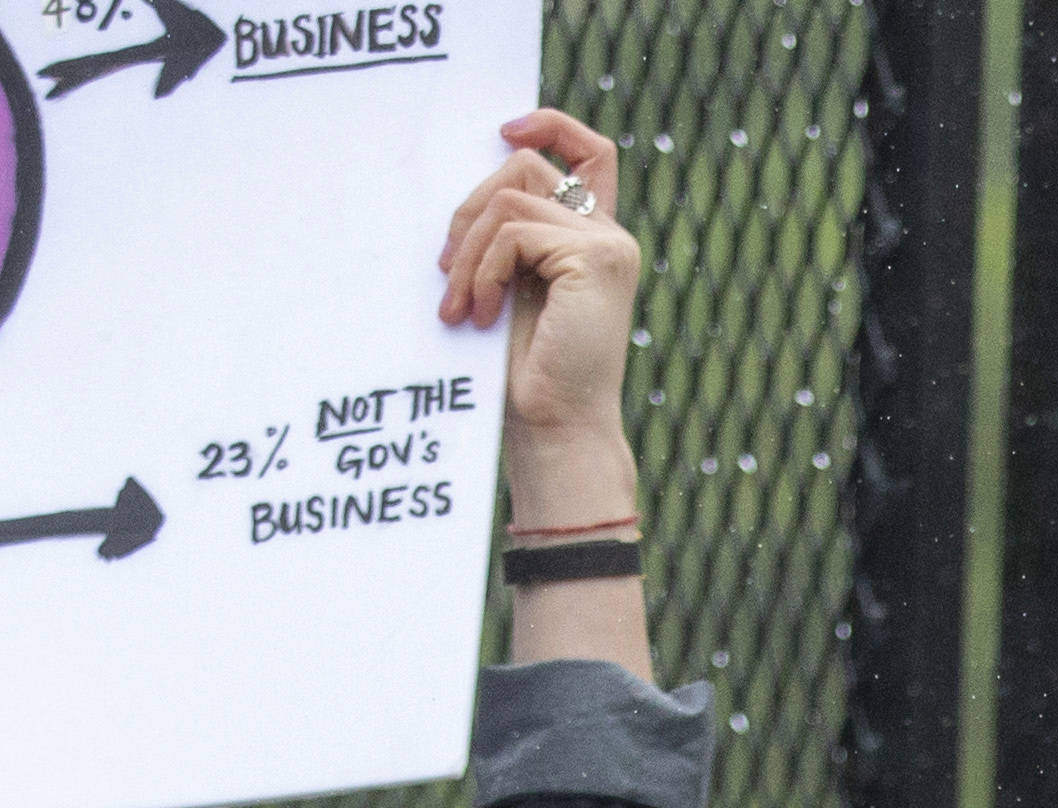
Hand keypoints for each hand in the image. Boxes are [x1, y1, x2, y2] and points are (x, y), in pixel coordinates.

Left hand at [442, 112, 644, 505]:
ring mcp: (608, 246)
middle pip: (527, 166)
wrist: (556, 432)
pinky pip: (513, 231)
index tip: (503, 131)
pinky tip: (481, 314)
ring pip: (512, 197)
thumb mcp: (515, 291)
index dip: (550, 125)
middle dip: (470, 209)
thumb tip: (472, 196)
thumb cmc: (528, 376)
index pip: (590, 152)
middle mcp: (611, 237)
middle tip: (446, 271)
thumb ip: (512, 240)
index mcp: (595, 242)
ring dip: (469, 250)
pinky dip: (483, 270)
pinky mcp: (595, 260)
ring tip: (460, 305)